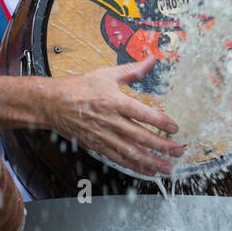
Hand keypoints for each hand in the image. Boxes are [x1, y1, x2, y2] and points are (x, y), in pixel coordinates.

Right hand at [44, 57, 182, 176]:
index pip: (142, 113)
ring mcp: (103, 136)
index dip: (160, 122)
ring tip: (166, 167)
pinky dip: (134, 166)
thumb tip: (151, 60)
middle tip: (178, 151)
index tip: (175, 129)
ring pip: (130, 152)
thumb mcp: (106, 74)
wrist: (53, 103)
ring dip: (150, 161)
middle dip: (161, 146)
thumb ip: (132, 70)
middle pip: (140, 136)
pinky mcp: (97, 145)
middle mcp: (110, 121)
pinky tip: (147, 170)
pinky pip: (118, 158)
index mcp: (114, 101)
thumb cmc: (79, 87)